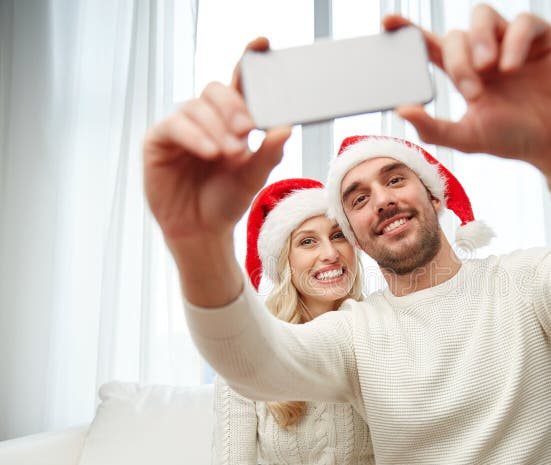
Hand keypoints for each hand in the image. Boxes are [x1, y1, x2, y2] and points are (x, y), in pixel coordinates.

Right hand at [143, 37, 290, 244]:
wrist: (201, 230)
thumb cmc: (226, 199)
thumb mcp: (254, 177)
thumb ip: (269, 152)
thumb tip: (287, 127)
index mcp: (231, 119)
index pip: (239, 83)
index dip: (249, 60)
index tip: (263, 43)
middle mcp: (205, 117)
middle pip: (215, 90)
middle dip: (234, 106)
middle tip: (248, 130)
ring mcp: (180, 127)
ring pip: (196, 108)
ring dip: (216, 128)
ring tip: (231, 154)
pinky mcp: (158, 141)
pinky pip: (174, 126)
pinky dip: (195, 137)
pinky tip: (210, 151)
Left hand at [384, 4, 550, 199]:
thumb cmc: (511, 138)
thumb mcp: (468, 138)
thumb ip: (434, 128)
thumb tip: (402, 110)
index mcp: (463, 71)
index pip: (430, 45)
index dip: (409, 31)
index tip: (388, 24)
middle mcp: (484, 52)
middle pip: (456, 35)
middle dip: (459, 60)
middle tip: (472, 91)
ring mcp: (511, 42)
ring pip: (482, 16)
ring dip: (480, 40)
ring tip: (489, 69)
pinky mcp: (540, 38)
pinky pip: (523, 22)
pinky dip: (514, 41)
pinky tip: (512, 67)